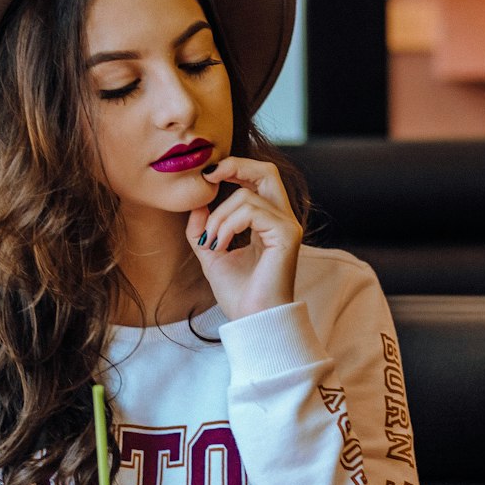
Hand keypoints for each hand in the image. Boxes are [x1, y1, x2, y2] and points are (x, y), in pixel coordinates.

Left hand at [186, 157, 301, 320]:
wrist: (251, 319)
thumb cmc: (238, 292)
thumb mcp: (212, 253)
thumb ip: (204, 227)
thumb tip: (196, 202)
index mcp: (268, 221)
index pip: (258, 179)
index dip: (234, 169)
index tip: (206, 177)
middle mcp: (282, 219)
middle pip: (267, 170)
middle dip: (235, 165)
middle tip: (208, 176)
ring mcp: (287, 226)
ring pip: (247, 195)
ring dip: (219, 217)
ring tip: (212, 243)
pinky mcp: (286, 235)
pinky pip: (251, 211)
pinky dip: (228, 225)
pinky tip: (221, 246)